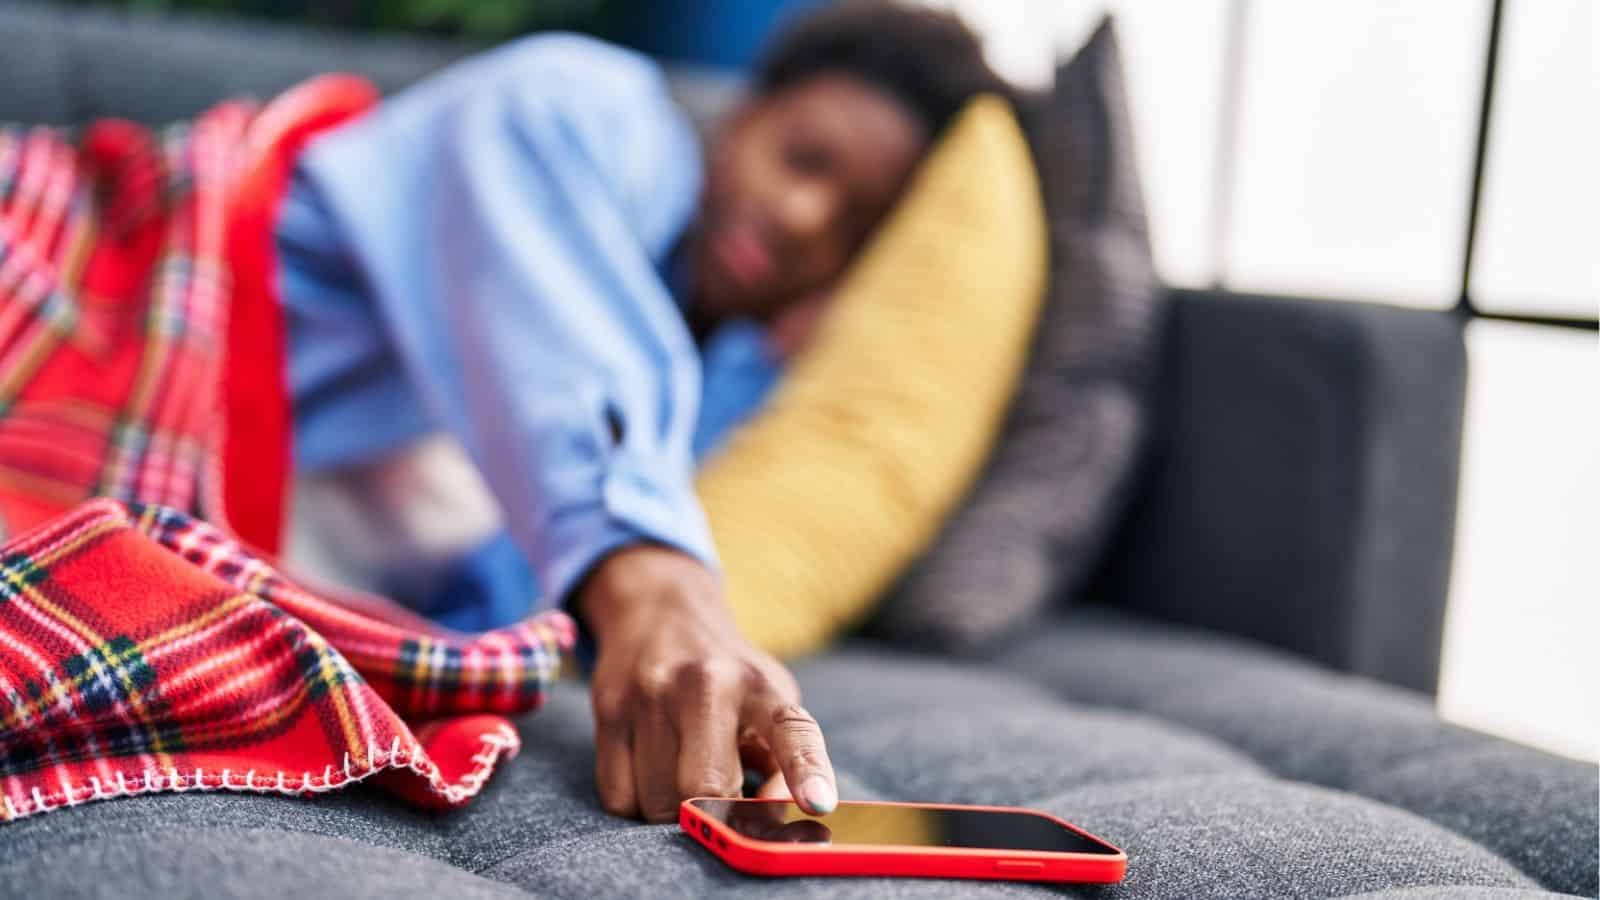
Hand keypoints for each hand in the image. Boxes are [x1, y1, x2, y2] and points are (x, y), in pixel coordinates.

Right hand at [577, 545, 837, 822]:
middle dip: (713, 816)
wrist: (661, 615)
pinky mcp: (609, 709)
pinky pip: (618, 798)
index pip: (790, 729)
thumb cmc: (729, 678)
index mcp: (759, 685)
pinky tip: (648, 771)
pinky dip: (635, 804)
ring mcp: (650, 695)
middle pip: (704, 789)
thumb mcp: (770, 703)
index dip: (806, 769)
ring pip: (656, 802)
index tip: (818, 804)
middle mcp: (705, 684)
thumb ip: (781, 764)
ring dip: (671, 812)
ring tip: (681, 774)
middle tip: (719, 803)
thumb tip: (771, 824)